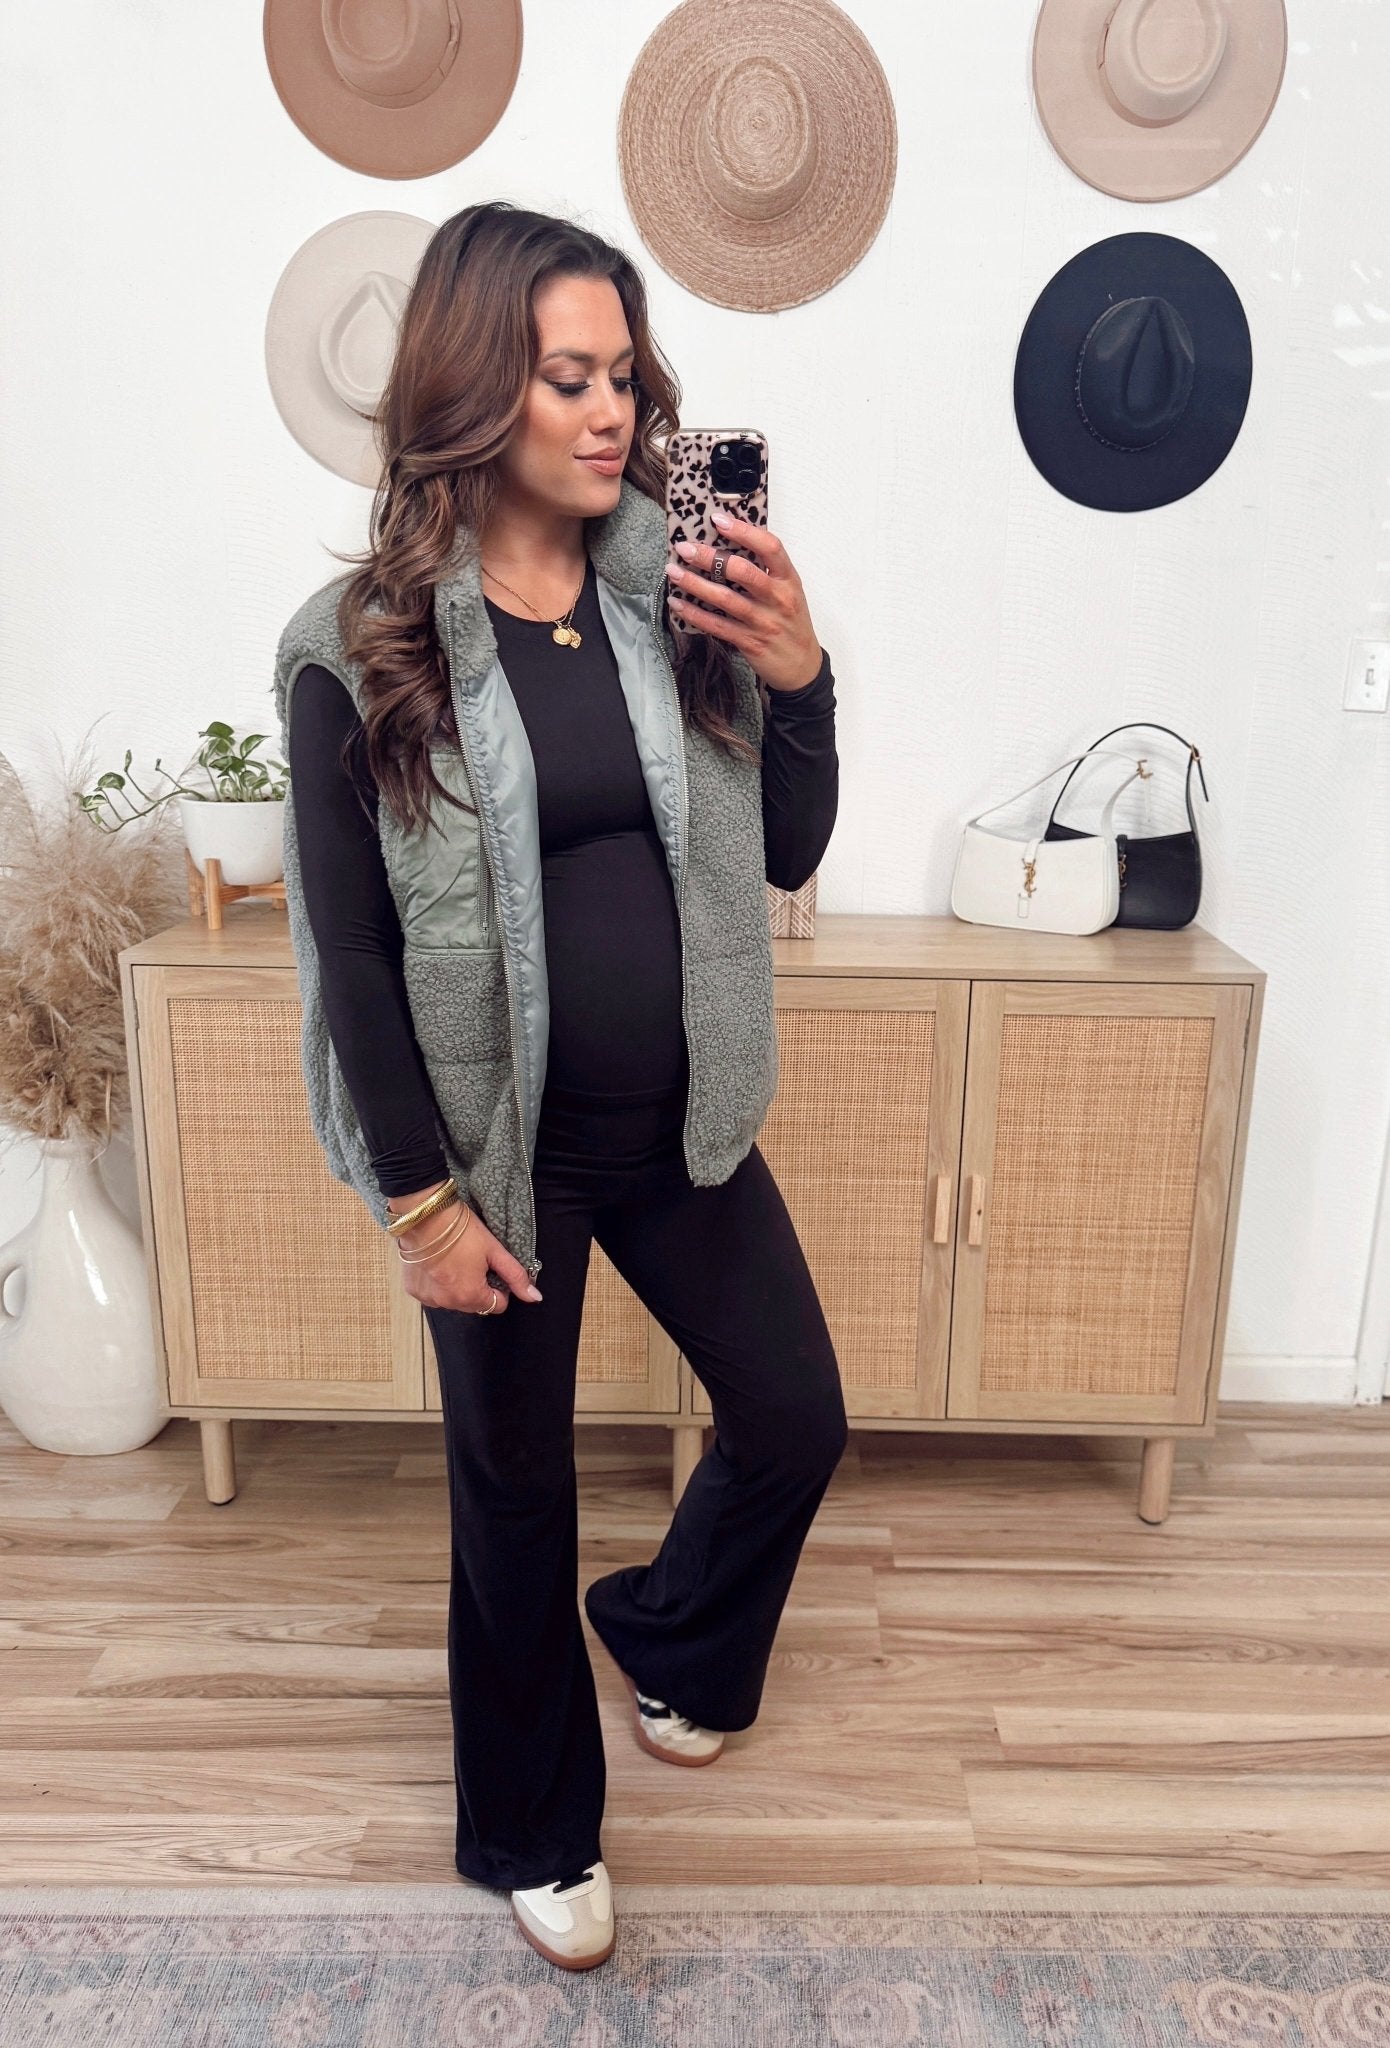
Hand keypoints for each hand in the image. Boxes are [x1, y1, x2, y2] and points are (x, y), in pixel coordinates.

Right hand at [390, 1195, 541, 1313]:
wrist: (425, 1215)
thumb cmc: (461, 1230)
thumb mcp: (495, 1251)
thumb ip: (516, 1277)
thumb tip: (535, 1298)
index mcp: (470, 1296)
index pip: (497, 1305)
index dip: (499, 1287)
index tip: (492, 1268)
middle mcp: (448, 1303)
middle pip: (475, 1305)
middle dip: (478, 1288)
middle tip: (474, 1261)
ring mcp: (428, 1298)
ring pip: (454, 1300)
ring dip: (457, 1287)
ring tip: (455, 1261)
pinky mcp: (414, 1290)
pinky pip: (434, 1294)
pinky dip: (438, 1284)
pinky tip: (439, 1264)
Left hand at [665, 512, 823, 692]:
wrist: (802, 666)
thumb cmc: (791, 623)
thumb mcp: (789, 591)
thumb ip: (767, 570)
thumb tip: (731, 544)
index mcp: (789, 580)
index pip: (771, 547)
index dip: (744, 531)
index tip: (718, 520)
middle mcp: (778, 599)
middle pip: (743, 572)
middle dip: (710, 557)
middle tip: (685, 547)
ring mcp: (763, 622)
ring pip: (725, 599)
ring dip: (696, 584)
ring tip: (674, 572)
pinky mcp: (749, 642)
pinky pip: (718, 626)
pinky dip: (695, 614)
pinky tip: (678, 604)